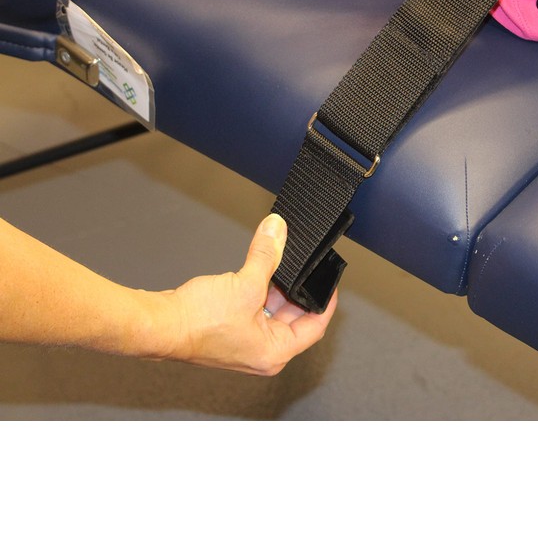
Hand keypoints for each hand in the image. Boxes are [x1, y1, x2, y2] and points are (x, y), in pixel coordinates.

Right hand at [159, 214, 336, 374]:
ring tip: (279, 264)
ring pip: (273, 313)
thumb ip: (267, 254)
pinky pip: (255, 311)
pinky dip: (260, 293)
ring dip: (277, 289)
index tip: (330, 284)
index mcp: (274, 353)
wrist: (159, 325)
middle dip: (297, 290)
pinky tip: (258, 272)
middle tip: (303, 266)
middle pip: (294, 319)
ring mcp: (245, 345)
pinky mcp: (230, 333)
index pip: (315, 328)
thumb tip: (278, 232)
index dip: (325, 302)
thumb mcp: (245, 283)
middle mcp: (262, 354)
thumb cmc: (197, 322)